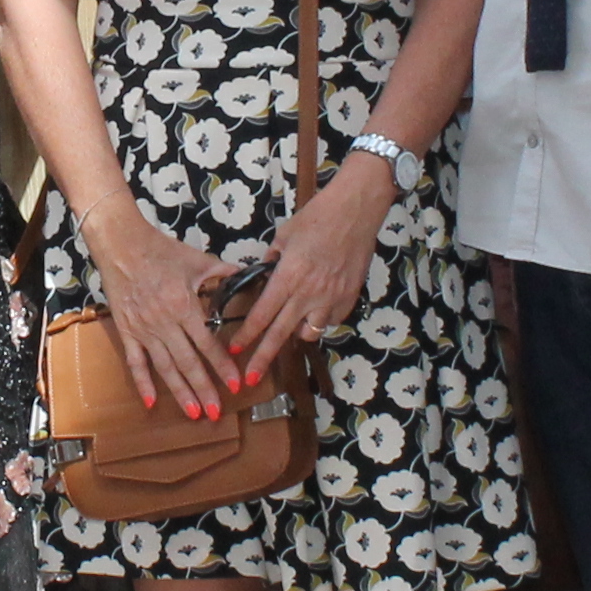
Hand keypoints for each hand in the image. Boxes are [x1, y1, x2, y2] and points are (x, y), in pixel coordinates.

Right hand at [81, 205, 251, 421]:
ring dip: (180, 392)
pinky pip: (135, 362)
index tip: (235, 383)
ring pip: (164, 367)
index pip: (207, 344)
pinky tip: (151, 402)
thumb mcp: (196, 260)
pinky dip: (142, 383)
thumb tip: (247, 276)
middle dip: (204, 389)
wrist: (121, 245)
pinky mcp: (127, 331)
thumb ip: (223, 273)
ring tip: (193, 413)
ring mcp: (143, 330)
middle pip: (187, 363)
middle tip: (216, 412)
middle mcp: (164, 323)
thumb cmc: (159, 251)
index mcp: (184, 306)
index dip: (221, 365)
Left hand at [234, 156, 393, 382]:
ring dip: (295, 335)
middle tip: (250, 378)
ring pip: (309, 333)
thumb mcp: (284, 236)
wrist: (355, 212)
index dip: (247, 335)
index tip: (235, 348)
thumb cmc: (317, 218)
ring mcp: (331, 299)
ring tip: (290, 330)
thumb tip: (264, 275)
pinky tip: (316, 310)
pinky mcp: (348, 299)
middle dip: (263, 358)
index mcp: (287, 277)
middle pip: (280, 334)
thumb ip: (272, 260)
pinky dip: (320, 320)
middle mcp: (308, 294)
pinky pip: (330, 321)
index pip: (262, 315)